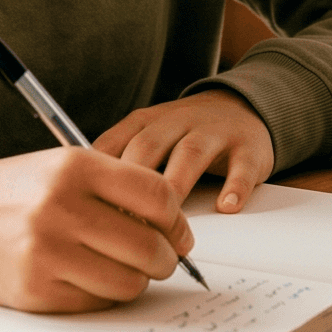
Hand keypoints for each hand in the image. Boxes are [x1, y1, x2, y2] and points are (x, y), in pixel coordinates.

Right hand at [0, 148, 193, 311]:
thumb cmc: (14, 193)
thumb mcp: (61, 168)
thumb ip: (116, 189)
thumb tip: (175, 229)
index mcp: (75, 166)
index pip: (158, 196)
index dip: (177, 221)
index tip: (178, 233)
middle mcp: (61, 205)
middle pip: (149, 246)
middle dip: (166, 259)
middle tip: (160, 260)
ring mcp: (46, 250)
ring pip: (129, 282)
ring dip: (136, 282)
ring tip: (122, 270)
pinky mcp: (35, 288)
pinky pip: (96, 302)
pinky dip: (103, 296)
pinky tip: (88, 280)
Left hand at [96, 90, 274, 213]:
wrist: (243, 106)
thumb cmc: (184, 134)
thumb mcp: (146, 137)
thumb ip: (119, 163)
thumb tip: (84, 206)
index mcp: (144, 122)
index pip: (114, 145)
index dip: (99, 178)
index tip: (90, 211)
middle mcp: (177, 121)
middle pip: (148, 147)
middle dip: (133, 185)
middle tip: (124, 225)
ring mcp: (213, 132)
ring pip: (191, 153)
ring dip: (178, 185)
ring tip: (169, 220)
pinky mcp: (247, 147)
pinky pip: (241, 166)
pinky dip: (235, 187)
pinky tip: (226, 207)